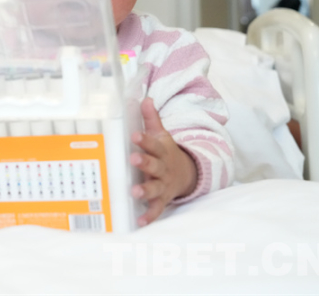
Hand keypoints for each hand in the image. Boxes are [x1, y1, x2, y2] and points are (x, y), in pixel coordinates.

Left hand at [130, 97, 197, 225]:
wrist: (186, 175)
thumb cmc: (165, 153)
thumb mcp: (161, 135)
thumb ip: (151, 119)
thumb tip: (143, 98)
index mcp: (161, 151)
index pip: (153, 143)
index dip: (144, 139)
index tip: (134, 135)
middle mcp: (163, 169)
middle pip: (154, 165)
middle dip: (144, 162)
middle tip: (133, 159)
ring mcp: (163, 185)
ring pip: (155, 188)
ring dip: (145, 190)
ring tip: (135, 192)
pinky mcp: (162, 200)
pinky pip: (156, 209)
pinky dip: (149, 216)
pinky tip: (139, 221)